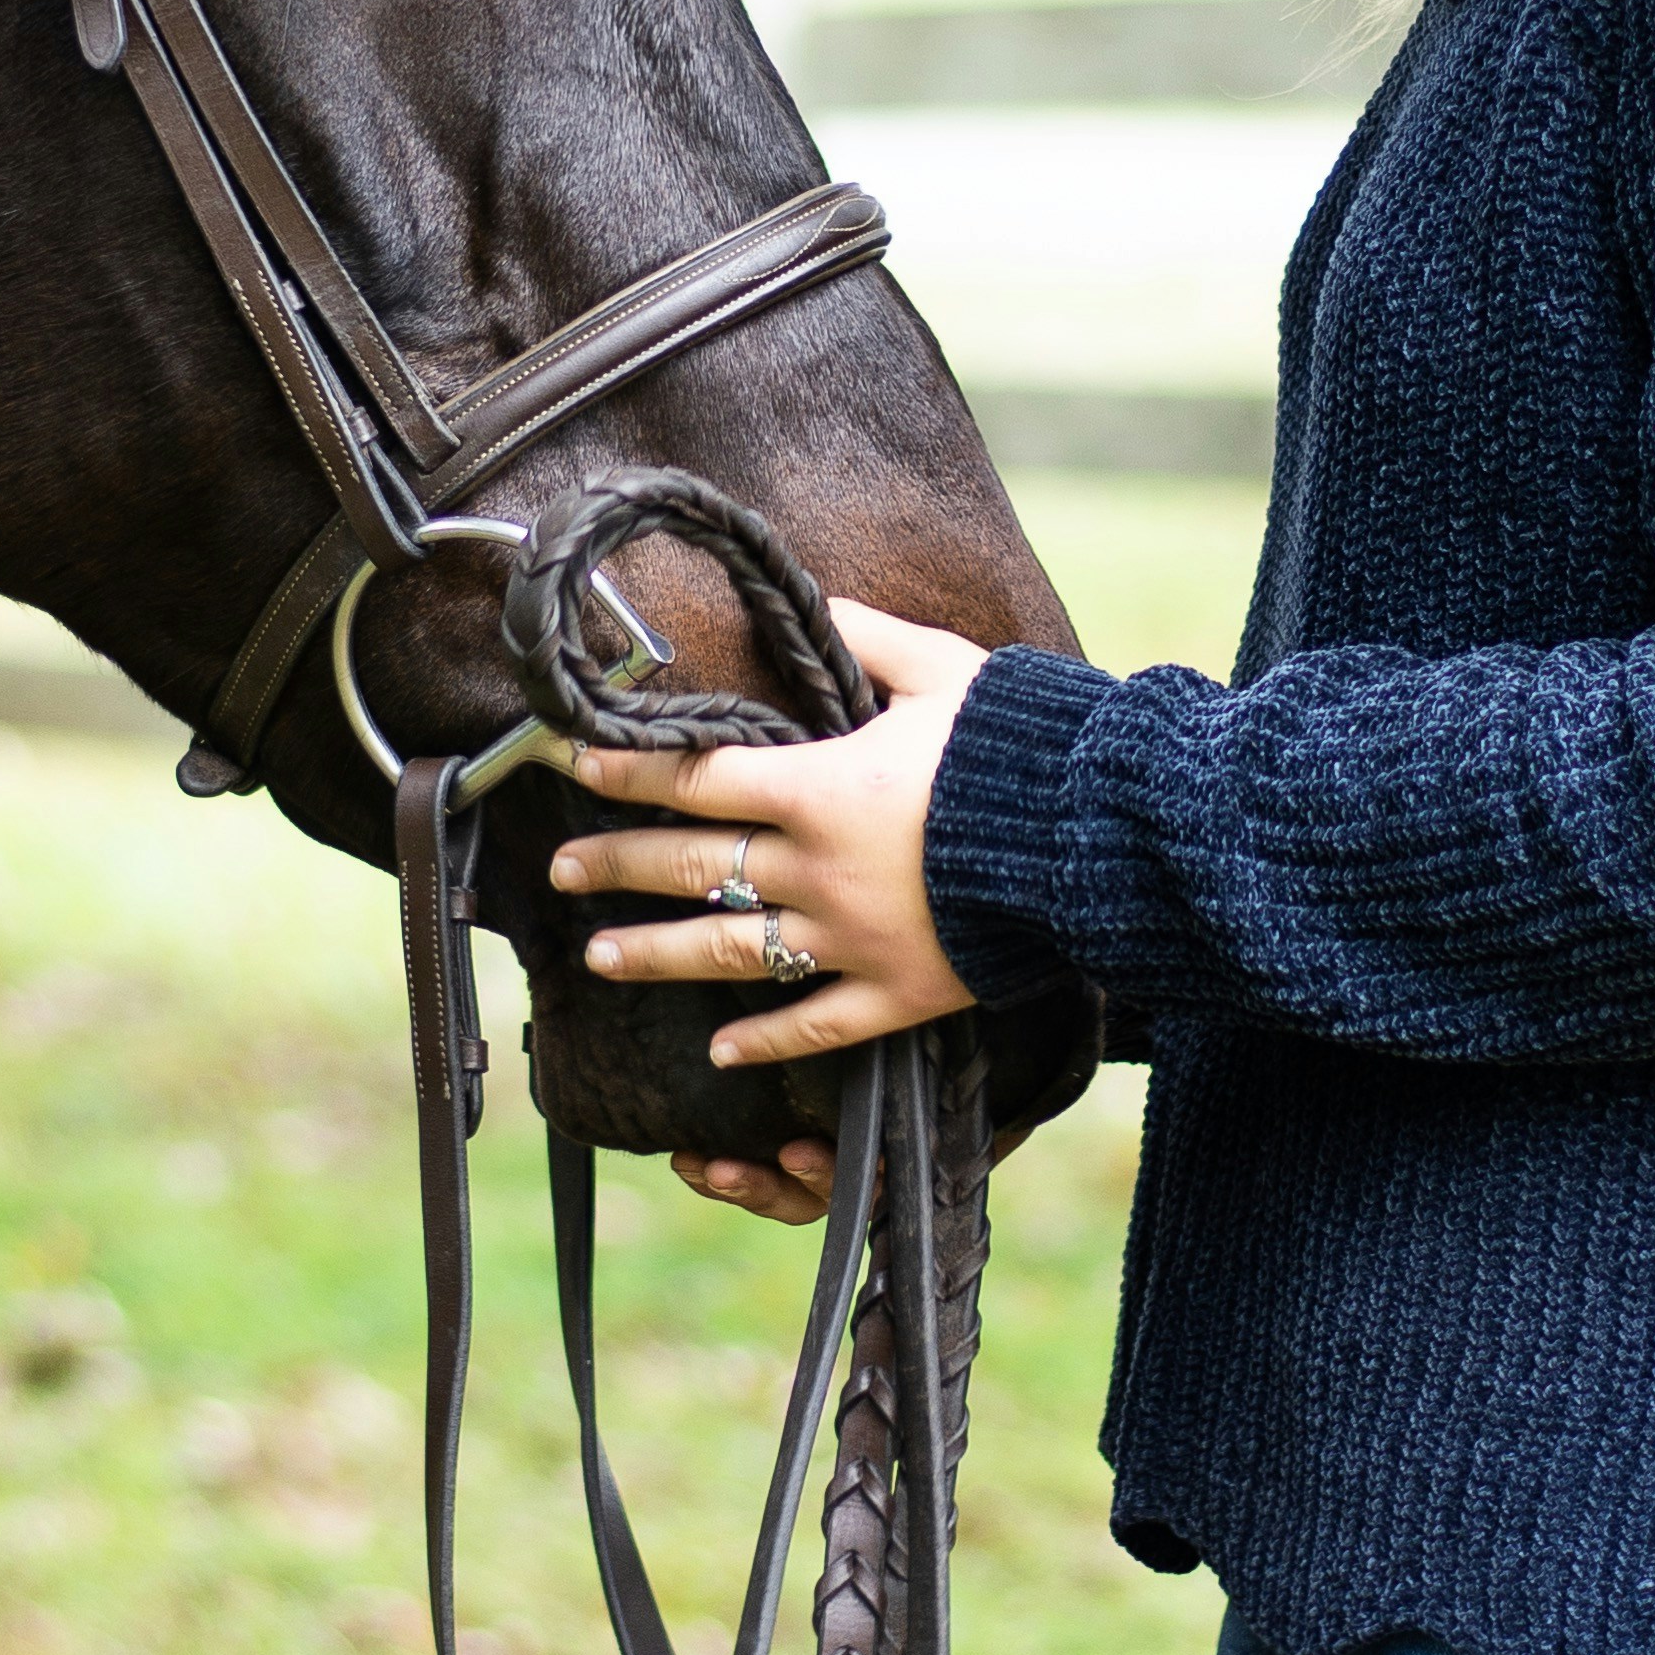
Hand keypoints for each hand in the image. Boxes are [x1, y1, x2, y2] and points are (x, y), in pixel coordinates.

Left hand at [544, 599, 985, 1229]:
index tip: (573, 768)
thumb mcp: (943, 671)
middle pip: (693, 866)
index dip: (630, 772)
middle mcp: (818, 867)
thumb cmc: (1018, 746)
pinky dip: (768, 1040)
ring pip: (731, 952)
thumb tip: (823, 601)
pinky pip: (818, 1024)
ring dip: (659, 954)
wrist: (1095, 839)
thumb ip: (871, 638)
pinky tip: (723, 1053)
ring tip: (600, 958)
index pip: (698, 777)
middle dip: (617, 865)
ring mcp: (853, 937)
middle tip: (560, 871)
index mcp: (820, 785)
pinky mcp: (898, 992)